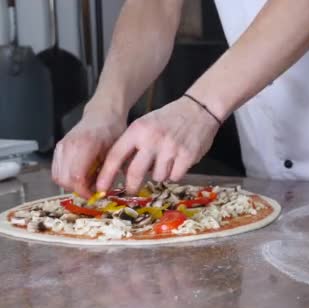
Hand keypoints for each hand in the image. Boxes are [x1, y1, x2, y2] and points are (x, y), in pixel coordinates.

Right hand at [52, 110, 125, 197]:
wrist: (103, 114)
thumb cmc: (113, 131)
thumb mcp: (116, 151)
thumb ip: (107, 171)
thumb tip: (102, 191)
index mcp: (85, 146)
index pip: (76, 177)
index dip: (84, 191)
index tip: (96, 195)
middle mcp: (69, 146)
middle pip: (64, 180)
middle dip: (78, 190)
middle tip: (93, 190)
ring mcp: (61, 147)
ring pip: (58, 177)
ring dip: (72, 185)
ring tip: (88, 181)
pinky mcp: (58, 148)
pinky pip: (56, 170)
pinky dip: (66, 177)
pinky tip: (81, 175)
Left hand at [96, 97, 219, 193]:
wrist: (200, 109)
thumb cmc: (170, 118)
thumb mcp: (146, 123)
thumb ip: (134, 144)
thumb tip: (122, 170)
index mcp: (138, 130)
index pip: (116, 155)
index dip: (106, 174)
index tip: (100, 187)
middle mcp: (152, 139)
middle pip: (135, 172)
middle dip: (132, 185)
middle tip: (131, 190)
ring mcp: (170, 148)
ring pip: (157, 176)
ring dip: (160, 174)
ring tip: (166, 161)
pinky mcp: (187, 156)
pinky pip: (175, 176)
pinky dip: (175, 173)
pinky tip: (178, 161)